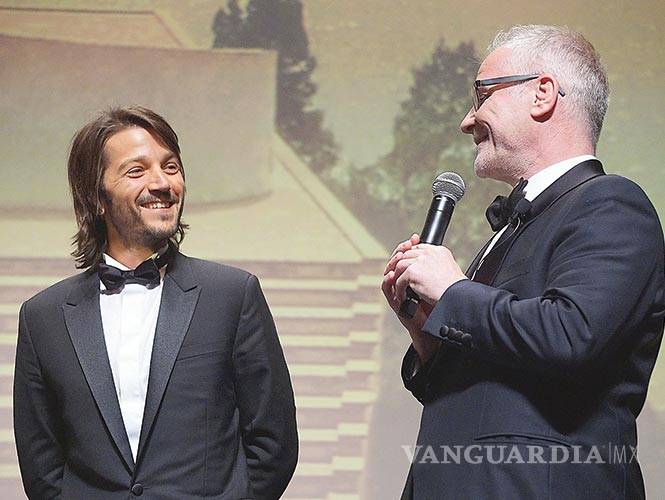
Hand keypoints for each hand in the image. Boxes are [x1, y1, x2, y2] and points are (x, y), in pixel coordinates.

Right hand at [382, 235, 440, 362]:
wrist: (437, 322)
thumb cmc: (438, 302)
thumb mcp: (439, 280)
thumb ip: (436, 267)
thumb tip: (440, 250)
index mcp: (414, 275)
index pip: (406, 256)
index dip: (408, 246)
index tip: (414, 238)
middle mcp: (404, 282)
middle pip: (395, 261)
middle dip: (400, 251)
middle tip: (407, 245)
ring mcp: (398, 291)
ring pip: (388, 273)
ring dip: (392, 264)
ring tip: (399, 258)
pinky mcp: (395, 302)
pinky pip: (386, 289)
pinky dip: (388, 281)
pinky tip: (393, 275)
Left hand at [392, 243, 466, 306]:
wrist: (457, 297)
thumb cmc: (456, 290)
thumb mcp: (449, 270)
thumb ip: (437, 265)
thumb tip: (426, 270)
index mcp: (439, 251)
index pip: (419, 248)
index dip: (411, 258)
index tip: (408, 268)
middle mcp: (429, 253)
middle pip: (407, 255)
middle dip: (402, 267)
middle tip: (400, 278)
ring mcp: (420, 261)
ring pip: (400, 265)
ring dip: (398, 278)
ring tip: (401, 288)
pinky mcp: (413, 272)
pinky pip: (399, 279)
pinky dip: (399, 289)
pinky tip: (403, 296)